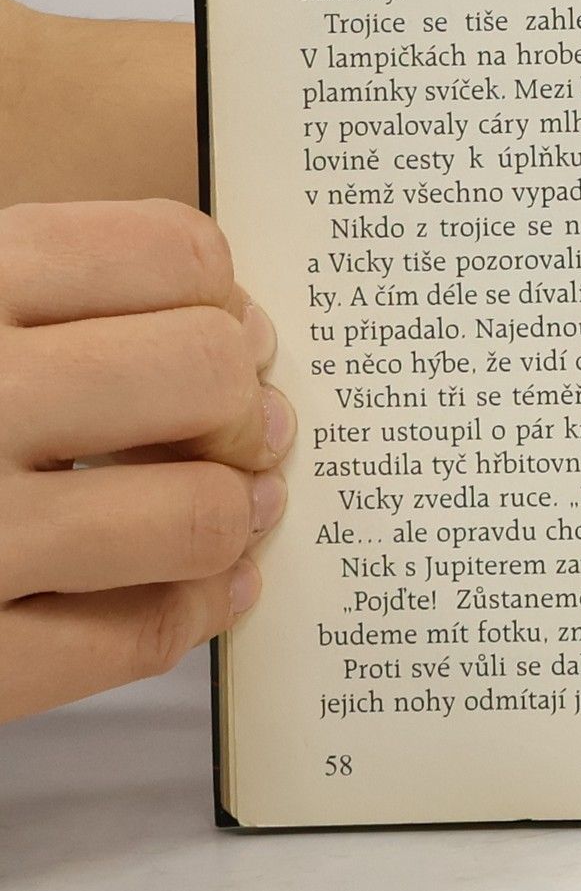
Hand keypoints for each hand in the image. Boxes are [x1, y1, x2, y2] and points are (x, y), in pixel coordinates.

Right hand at [0, 201, 291, 724]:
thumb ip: (31, 293)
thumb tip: (230, 325)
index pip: (167, 253)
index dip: (223, 295)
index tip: (226, 327)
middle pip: (204, 375)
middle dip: (239, 404)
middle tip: (235, 425)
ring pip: (197, 515)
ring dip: (231, 514)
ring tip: (230, 508)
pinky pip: (134, 637)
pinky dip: (196, 610)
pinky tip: (206, 589)